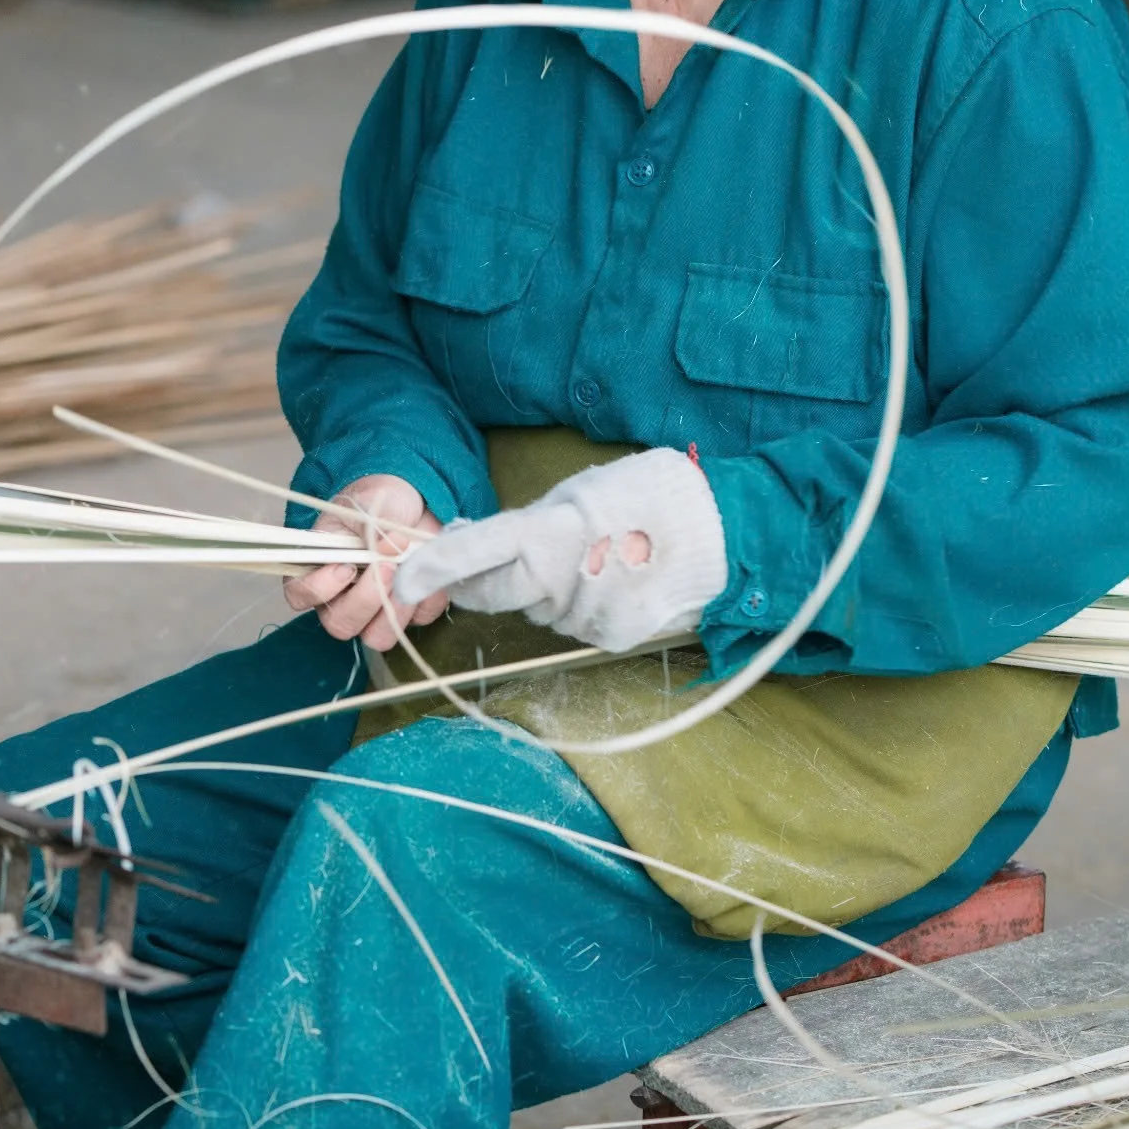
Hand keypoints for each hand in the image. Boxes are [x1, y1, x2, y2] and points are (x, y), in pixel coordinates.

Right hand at [282, 474, 447, 651]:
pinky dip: (428, 597)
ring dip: (395, 610)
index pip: (300, 595)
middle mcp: (342, 597)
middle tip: (387, 567)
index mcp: (319, 567)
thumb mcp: (367, 502)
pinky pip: (419, 620)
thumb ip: (369, 524)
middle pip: (341, 625)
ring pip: (377, 637)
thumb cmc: (378, 502)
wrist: (414, 501)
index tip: (347, 565)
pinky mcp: (411, 610)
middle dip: (366, 600)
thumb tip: (387, 546)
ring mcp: (377, 610)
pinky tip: (428, 568)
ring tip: (407, 574)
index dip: (320, 589)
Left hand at [390, 448, 726, 652]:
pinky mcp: (610, 637)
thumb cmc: (653, 497)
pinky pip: (572, 622)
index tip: (401, 579)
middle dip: (483, 579)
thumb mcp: (582, 490)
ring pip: (536, 608)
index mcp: (552, 532)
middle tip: (502, 556)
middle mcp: (562, 580)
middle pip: (495, 592)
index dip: (434, 567)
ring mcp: (587, 615)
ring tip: (589, 555)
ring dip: (542, 587)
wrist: (727, 535)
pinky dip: (578, 602)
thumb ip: (529, 521)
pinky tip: (610, 578)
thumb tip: (475, 536)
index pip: (476, 551)